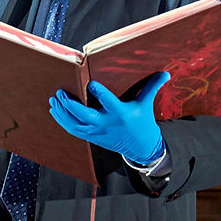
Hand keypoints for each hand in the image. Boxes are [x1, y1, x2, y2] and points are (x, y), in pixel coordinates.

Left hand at [48, 71, 168, 164]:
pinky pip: (73, 130)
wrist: (140, 147)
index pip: (108, 102)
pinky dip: (63, 121)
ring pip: (75, 124)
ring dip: (62, 113)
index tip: (90, 83)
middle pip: (84, 116)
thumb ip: (152, 86)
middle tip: (61, 93)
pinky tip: (56, 111)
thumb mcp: (146, 104)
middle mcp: (106, 123)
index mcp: (120, 113)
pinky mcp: (92, 137)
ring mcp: (97, 132)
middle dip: (70, 105)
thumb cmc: (142, 121)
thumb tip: (166, 73)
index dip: (99, 93)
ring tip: (54, 100)